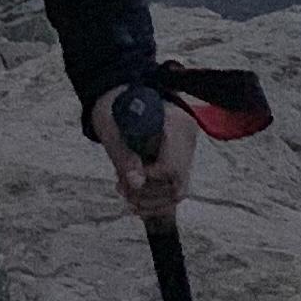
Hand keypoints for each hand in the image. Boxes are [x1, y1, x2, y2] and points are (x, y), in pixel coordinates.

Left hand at [89, 87, 197, 221]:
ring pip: (177, 192)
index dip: (147, 179)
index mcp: (176, 123)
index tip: (125, 178)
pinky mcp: (181, 161)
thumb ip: (124, 156)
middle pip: (178, 185)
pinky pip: (175, 190)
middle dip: (147, 196)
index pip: (171, 167)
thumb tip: (135, 185)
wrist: (121, 98)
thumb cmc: (114, 108)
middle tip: (122, 190)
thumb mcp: (112, 129)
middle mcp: (188, 138)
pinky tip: (135, 200)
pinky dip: (155, 201)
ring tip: (126, 194)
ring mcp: (187, 150)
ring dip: (149, 202)